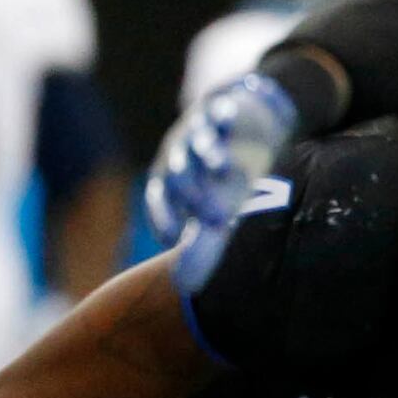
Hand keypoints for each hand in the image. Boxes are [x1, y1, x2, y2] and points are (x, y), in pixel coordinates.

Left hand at [143, 69, 297, 243]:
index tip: (174, 238)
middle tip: (217, 218)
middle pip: (179, 175)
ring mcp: (197, 132)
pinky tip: (229, 121)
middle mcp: (178, 155)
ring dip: (209, 155)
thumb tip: (188, 286)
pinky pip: (218, 113)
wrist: (238, 118)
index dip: (164, 217)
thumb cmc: (221, 171)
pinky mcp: (219, 111)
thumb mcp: (214, 203)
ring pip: (197, 144)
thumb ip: (204, 242)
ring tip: (224, 170)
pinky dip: (223, 116)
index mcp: (169, 179)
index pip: (159, 199)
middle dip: (194, 195)